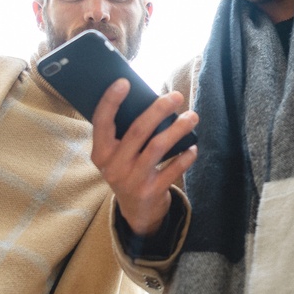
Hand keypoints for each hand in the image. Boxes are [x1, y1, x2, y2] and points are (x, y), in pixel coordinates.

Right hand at [91, 79, 197, 235]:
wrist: (137, 212)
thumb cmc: (130, 170)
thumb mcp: (119, 156)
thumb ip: (126, 133)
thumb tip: (151, 102)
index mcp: (100, 153)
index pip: (101, 122)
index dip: (111, 101)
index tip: (124, 82)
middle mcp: (113, 167)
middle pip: (138, 131)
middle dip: (159, 110)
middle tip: (176, 96)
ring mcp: (132, 181)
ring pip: (157, 147)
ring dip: (178, 129)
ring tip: (192, 116)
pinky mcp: (151, 192)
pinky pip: (173, 169)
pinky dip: (186, 157)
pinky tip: (193, 147)